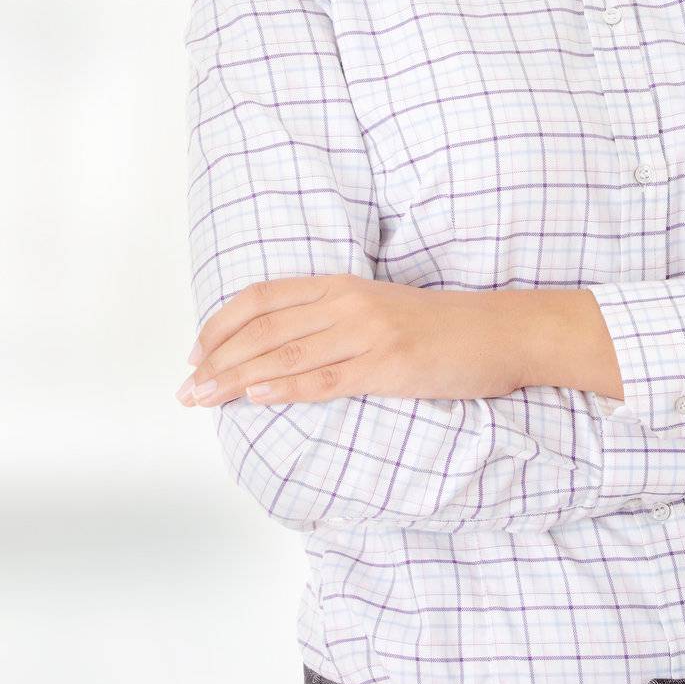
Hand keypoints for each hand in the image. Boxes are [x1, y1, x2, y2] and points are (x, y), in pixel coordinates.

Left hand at [176, 274, 525, 408]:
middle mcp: (349, 302)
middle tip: (186, 389)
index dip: (220, 325)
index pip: (262, 298)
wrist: (498, 332)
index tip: (194, 354)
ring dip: (237, 379)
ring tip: (204, 398)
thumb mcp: (378, 309)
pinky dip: (287, 388)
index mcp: (342, 284)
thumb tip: (279, 352)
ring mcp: (368, 333)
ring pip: (286, 355)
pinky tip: (257, 397)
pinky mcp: (388, 365)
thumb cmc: (439, 327)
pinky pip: (327, 378)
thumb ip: (331, 320)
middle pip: (264, 328)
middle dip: (217, 360)